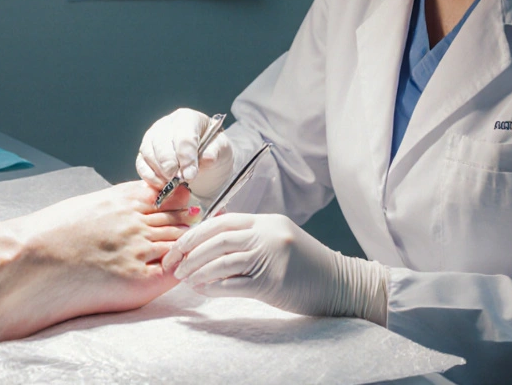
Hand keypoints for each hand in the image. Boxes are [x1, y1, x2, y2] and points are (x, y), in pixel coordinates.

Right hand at [0, 181, 195, 345]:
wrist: (26, 260)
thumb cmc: (46, 236)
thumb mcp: (85, 206)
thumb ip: (114, 205)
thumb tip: (132, 208)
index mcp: (121, 198)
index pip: (170, 194)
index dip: (183, 203)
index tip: (189, 208)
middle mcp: (135, 220)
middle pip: (180, 218)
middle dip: (192, 225)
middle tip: (202, 229)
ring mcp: (138, 248)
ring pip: (180, 243)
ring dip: (189, 247)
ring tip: (195, 251)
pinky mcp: (137, 279)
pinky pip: (173, 272)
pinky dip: (182, 269)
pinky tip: (184, 271)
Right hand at [136, 108, 234, 201]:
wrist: (204, 161)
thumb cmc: (212, 150)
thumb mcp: (221, 150)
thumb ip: (215, 151)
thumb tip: (206, 158)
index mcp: (187, 118)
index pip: (183, 135)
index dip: (186, 156)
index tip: (191, 174)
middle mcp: (166, 124)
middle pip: (161, 143)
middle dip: (170, 165)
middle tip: (179, 180)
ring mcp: (152, 137)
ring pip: (149, 153)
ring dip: (160, 172)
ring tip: (173, 184)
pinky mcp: (145, 153)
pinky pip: (141, 164)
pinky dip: (150, 177)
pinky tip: (162, 185)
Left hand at [162, 212, 388, 323]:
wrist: (339, 283)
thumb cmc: (304, 264)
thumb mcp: (277, 239)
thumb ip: (249, 236)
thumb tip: (209, 241)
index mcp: (266, 221)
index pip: (221, 221)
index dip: (194, 233)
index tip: (177, 246)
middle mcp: (267, 234)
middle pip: (217, 239)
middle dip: (188, 252)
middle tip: (172, 265)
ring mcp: (271, 257)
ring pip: (222, 261)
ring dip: (197, 271)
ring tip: (184, 279)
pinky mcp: (273, 282)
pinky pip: (234, 284)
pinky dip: (214, 288)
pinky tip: (203, 291)